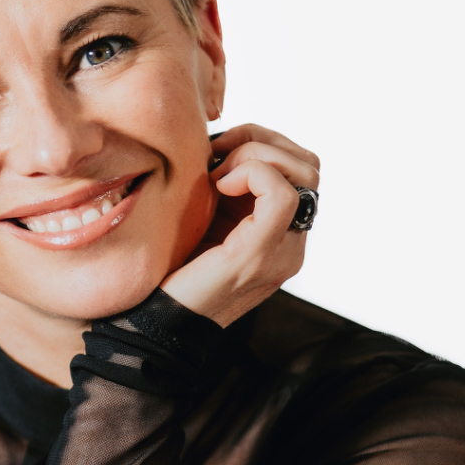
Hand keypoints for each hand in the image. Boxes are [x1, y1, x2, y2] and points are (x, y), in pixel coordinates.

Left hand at [161, 124, 319, 326]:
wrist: (155, 323)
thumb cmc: (171, 269)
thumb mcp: (205, 217)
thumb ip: (225, 187)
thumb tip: (221, 140)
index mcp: (280, 236)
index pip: (301, 169)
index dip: (262, 143)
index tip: (217, 152)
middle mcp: (291, 246)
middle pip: (309, 165)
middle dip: (263, 142)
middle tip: (218, 157)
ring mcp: (281, 253)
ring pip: (304, 172)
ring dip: (257, 154)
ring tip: (217, 175)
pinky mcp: (259, 256)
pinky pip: (282, 194)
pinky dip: (252, 173)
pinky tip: (219, 186)